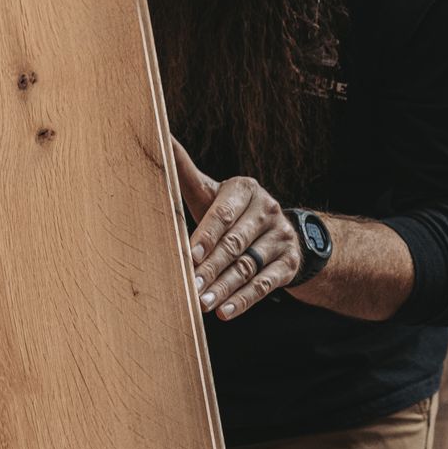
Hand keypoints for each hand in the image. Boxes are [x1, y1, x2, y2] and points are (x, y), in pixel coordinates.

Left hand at [172, 138, 302, 321]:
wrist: (279, 231)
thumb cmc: (230, 211)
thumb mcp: (211, 194)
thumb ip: (184, 174)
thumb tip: (158, 136)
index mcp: (245, 189)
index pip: (223, 213)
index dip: (206, 235)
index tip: (189, 254)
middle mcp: (267, 209)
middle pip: (235, 243)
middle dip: (211, 267)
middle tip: (190, 285)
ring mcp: (281, 237)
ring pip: (248, 266)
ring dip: (224, 287)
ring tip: (202, 303)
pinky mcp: (289, 263)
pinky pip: (265, 284)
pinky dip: (243, 300)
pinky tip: (225, 312)